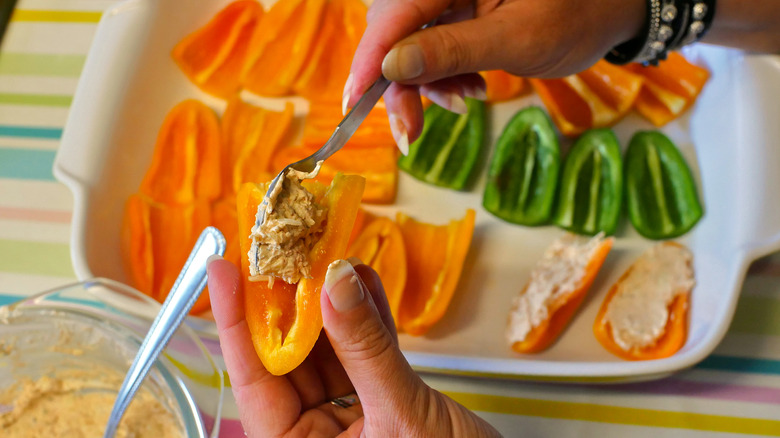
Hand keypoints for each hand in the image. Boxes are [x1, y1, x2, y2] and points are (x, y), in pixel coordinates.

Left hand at [206, 256, 500, 436]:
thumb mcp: (401, 416)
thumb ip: (367, 350)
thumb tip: (335, 284)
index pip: (254, 381)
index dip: (236, 322)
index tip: (225, 270)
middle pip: (290, 359)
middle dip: (293, 302)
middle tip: (290, 252)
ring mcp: (350, 422)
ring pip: (329, 352)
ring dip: (334, 305)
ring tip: (332, 257)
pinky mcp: (382, 406)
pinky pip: (366, 357)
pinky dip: (369, 320)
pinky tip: (365, 283)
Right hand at [342, 0, 644, 150]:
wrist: (609, 12)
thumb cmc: (576, 16)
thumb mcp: (516, 39)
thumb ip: (452, 51)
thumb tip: (392, 68)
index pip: (396, 12)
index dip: (371, 58)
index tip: (355, 101)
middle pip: (394, 31)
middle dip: (399, 83)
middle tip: (409, 132)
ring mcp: (449, 0)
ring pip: (408, 45)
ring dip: (424, 86)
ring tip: (462, 102)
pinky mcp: (456, 16)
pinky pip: (430, 50)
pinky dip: (442, 79)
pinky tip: (469, 90)